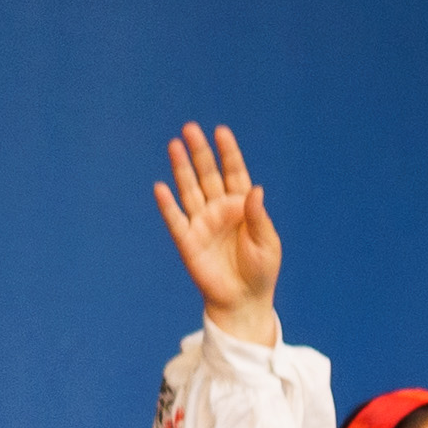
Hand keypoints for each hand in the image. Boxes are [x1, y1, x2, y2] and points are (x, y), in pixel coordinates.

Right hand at [153, 122, 281, 345]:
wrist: (244, 299)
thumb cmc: (260, 270)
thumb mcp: (266, 243)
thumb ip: (258, 216)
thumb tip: (256, 189)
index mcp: (242, 206)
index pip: (234, 173)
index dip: (228, 153)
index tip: (221, 131)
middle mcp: (219, 209)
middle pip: (207, 174)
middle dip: (200, 152)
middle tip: (190, 128)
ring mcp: (201, 222)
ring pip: (189, 189)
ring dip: (182, 168)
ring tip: (175, 145)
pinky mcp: (187, 240)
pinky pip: (175, 219)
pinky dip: (168, 204)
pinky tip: (161, 187)